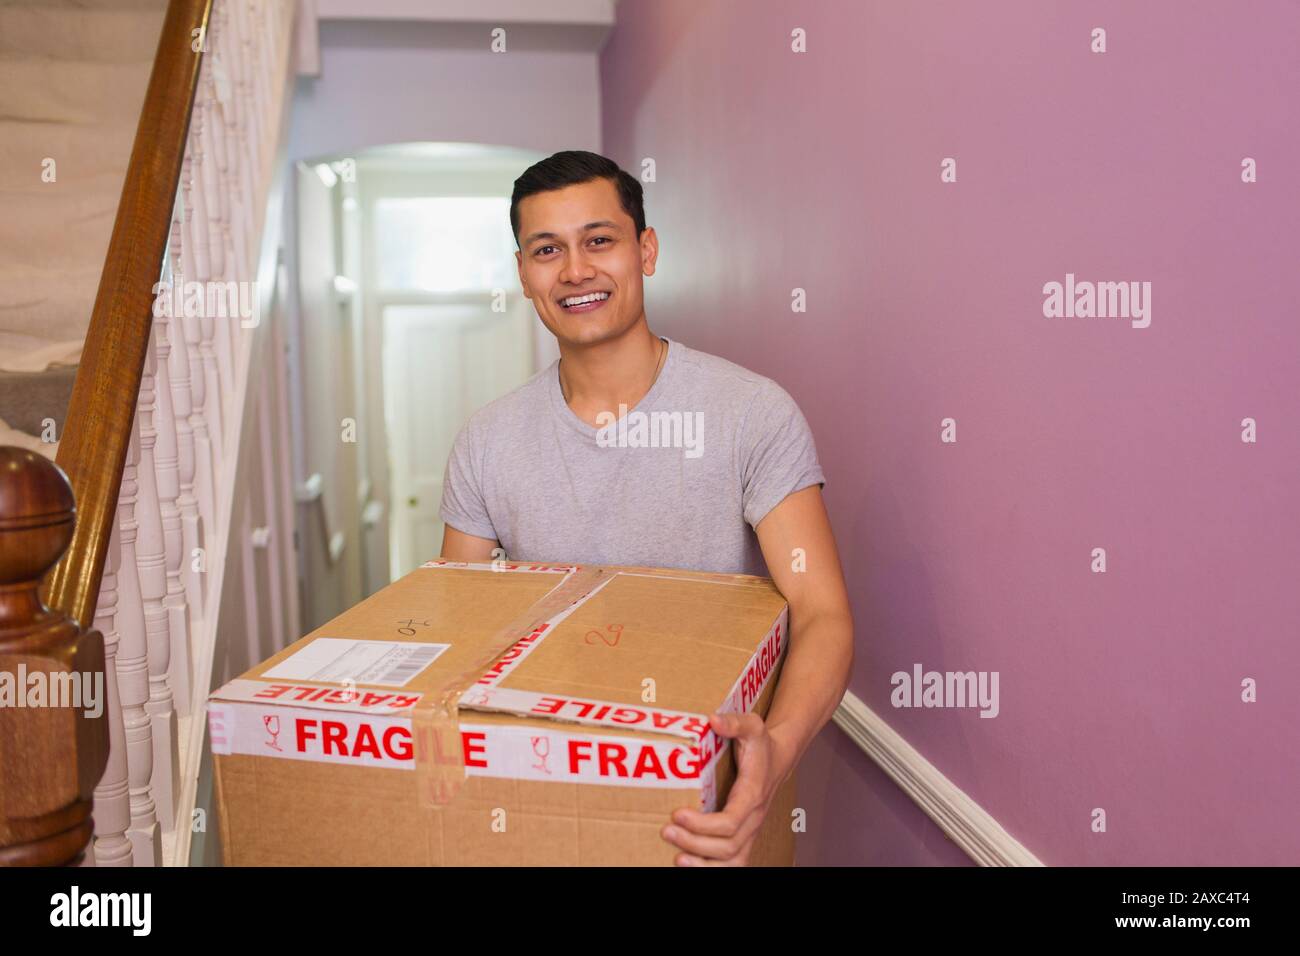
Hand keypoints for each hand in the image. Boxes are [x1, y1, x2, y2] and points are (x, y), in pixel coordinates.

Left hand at [661, 711, 781, 865]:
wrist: (779, 759)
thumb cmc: (762, 744)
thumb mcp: (752, 725)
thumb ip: (734, 722)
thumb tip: (712, 720)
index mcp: (752, 794)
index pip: (730, 822)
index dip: (703, 824)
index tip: (677, 813)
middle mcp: (753, 819)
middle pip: (727, 846)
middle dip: (695, 842)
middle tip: (667, 830)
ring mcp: (749, 831)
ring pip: (732, 861)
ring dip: (703, 864)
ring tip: (676, 857)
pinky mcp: (743, 838)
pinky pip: (732, 864)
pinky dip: (711, 869)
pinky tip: (688, 864)